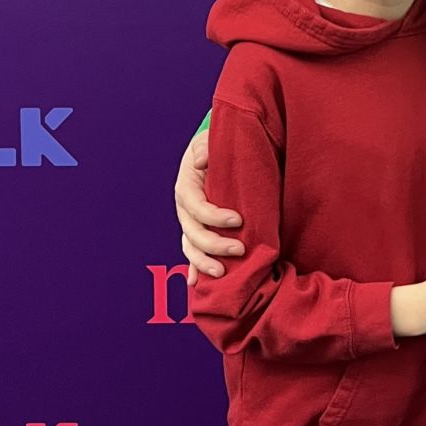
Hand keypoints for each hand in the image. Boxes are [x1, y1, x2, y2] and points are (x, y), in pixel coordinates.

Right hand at [175, 125, 245, 281]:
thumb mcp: (212, 140)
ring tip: (222, 273)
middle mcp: (185, 208)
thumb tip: (200, 163)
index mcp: (186, 186)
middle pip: (193, 233)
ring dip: (203, 263)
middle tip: (240, 249)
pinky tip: (197, 284)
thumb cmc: (218, 147)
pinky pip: (193, 253)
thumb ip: (206, 147)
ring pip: (190, 247)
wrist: (219, 155)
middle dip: (214, 245)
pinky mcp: (198, 232)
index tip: (238, 220)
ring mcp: (189, 223)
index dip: (214, 217)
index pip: (196, 206)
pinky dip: (194, 269)